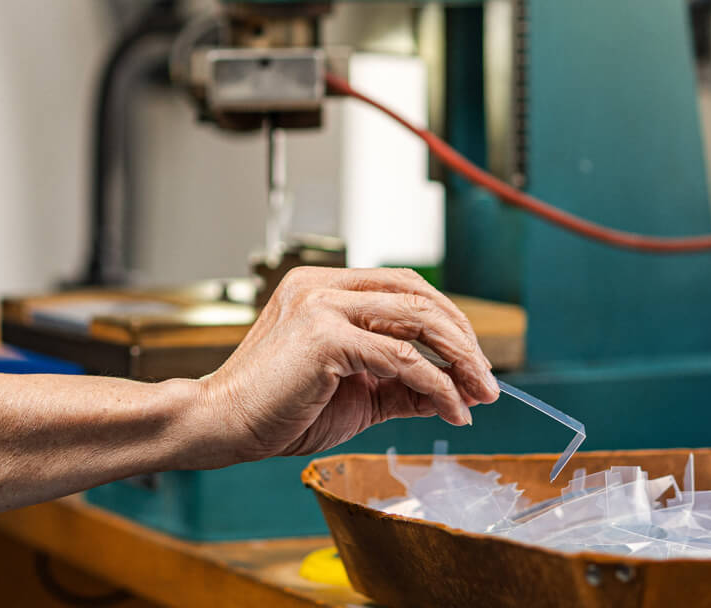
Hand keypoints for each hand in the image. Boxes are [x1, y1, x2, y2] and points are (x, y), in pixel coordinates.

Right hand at [195, 267, 500, 463]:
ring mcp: (321, 304)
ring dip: (459, 359)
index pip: (404, 286)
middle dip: (463, 338)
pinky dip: (435, 384)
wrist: (223, 424)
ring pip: (416, 318)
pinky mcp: (323, 335)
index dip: (447, 320)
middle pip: (418, 294)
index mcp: (323, 287)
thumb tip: (454, 391)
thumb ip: (400, 384)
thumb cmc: (278, 410)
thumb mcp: (355, 394)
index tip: (473, 362)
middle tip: (487, 381)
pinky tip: (450, 409)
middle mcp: (322, 285)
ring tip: (480, 394)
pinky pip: (400, 357)